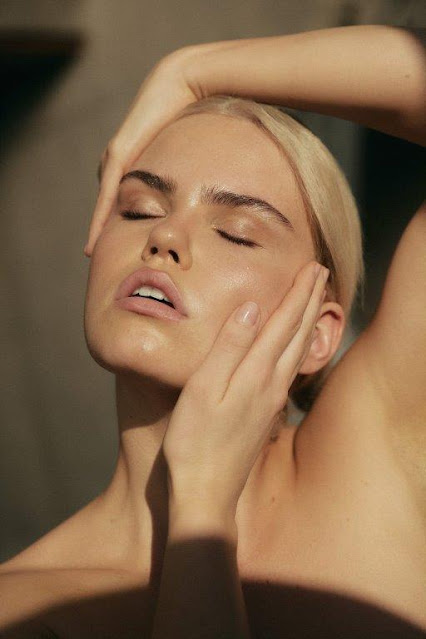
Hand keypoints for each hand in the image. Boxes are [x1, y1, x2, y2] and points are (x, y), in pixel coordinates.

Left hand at [84, 47, 199, 256]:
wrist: (182, 86)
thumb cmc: (190, 113)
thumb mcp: (185, 150)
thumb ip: (185, 168)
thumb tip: (202, 187)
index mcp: (132, 160)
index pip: (119, 199)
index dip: (115, 221)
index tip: (114, 244)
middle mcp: (117, 160)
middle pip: (108, 204)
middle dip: (104, 229)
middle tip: (100, 254)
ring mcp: (115, 158)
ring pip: (104, 204)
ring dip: (99, 229)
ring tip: (93, 253)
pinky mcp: (118, 155)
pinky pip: (107, 195)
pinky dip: (101, 217)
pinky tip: (96, 237)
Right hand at [163, 260, 328, 519]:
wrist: (207, 494)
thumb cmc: (195, 442)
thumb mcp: (203, 388)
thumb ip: (229, 346)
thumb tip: (253, 306)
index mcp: (257, 373)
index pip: (284, 322)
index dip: (299, 292)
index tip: (312, 266)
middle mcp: (272, 384)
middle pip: (298, 333)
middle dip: (311, 300)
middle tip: (321, 273)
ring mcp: (272, 401)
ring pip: (299, 351)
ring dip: (309, 322)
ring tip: (317, 302)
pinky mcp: (266, 414)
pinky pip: (292, 369)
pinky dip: (300, 348)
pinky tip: (297, 349)